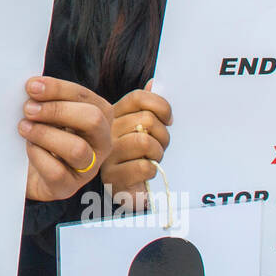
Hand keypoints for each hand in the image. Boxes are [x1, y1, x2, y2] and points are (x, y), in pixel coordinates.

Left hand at [18, 77, 112, 201]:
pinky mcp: (68, 187)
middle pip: (93, 120)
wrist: (25, 170)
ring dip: (45, 134)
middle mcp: (101, 142)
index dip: (58, 89)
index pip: (85, 97)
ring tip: (24, 127)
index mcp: (99, 116)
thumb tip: (32, 85)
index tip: (31, 86)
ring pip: (77, 149)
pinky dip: (38, 156)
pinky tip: (28, 148)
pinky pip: (57, 172)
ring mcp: (88, 168)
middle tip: (28, 109)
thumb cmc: (40, 134)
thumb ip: (44, 98)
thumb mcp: (46, 112)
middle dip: (57, 110)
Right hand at [101, 82, 171, 209]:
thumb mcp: (144, 130)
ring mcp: (107, 154)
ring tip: (153, 160)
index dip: (160, 105)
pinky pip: (143, 166)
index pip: (138, 97)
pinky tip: (144, 175)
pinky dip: (151, 171)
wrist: (127, 193)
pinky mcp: (111, 177)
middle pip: (145, 120)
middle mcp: (107, 131)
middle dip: (162, 136)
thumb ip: (148, 107)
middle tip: (160, 146)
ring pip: (144, 142)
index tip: (169, 120)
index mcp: (114, 115)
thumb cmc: (137, 158)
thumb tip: (155, 82)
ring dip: (157, 154)